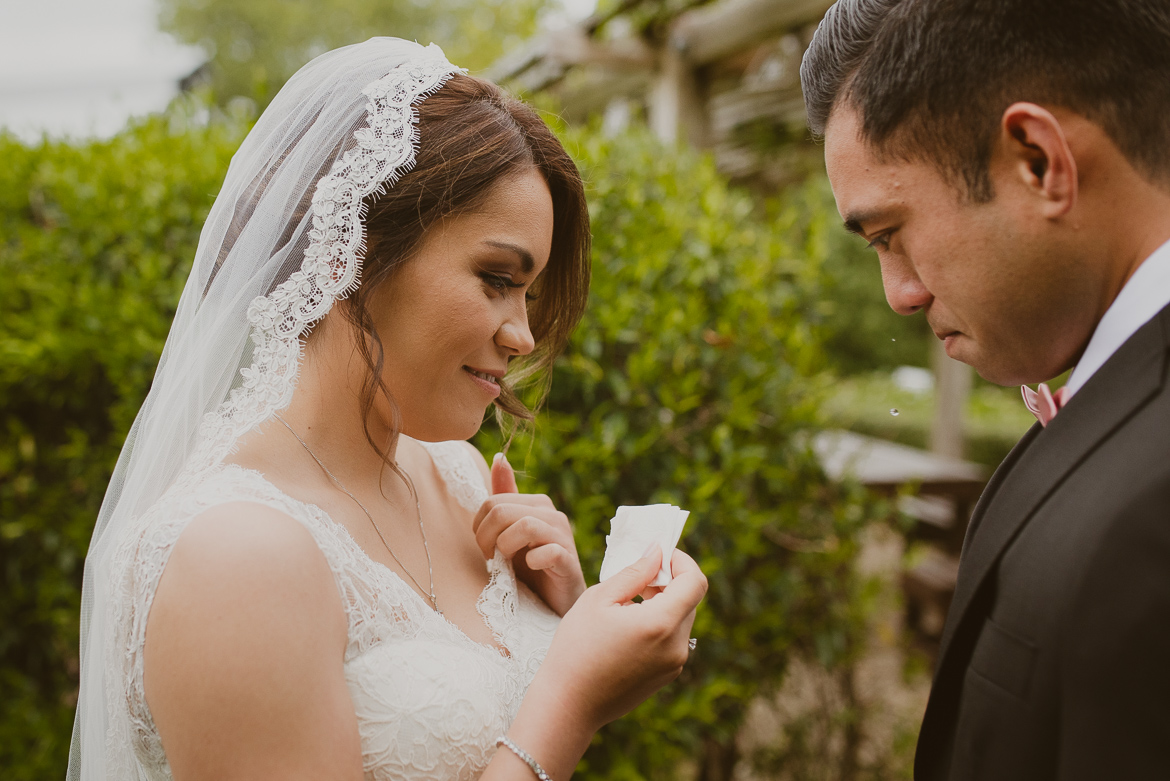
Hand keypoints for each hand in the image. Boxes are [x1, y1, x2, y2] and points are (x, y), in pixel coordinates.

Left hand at [472, 454, 585, 615]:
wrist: (556, 603)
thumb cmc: (531, 568)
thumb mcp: (511, 530)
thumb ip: (505, 496)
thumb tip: (499, 457)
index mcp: (536, 504)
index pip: (492, 501)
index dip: (479, 526)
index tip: (484, 548)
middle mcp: (552, 514)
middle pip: (502, 511)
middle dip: (486, 537)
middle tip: (490, 558)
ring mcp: (563, 537)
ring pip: (525, 525)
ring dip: (506, 547)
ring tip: (506, 563)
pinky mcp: (569, 562)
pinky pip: (548, 552)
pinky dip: (532, 562)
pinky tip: (531, 569)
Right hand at [520, 546, 707, 737]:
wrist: (568, 705)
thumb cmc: (576, 648)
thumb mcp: (599, 599)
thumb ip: (634, 572)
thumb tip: (657, 551)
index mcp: (661, 624)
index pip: (695, 581)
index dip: (681, 561)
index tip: (659, 554)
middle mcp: (676, 647)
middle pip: (689, 600)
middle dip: (668, 581)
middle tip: (637, 576)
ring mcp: (674, 665)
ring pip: (680, 619)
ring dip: (662, 603)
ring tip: (627, 603)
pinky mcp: (666, 676)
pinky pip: (672, 640)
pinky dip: (658, 624)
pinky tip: (627, 627)